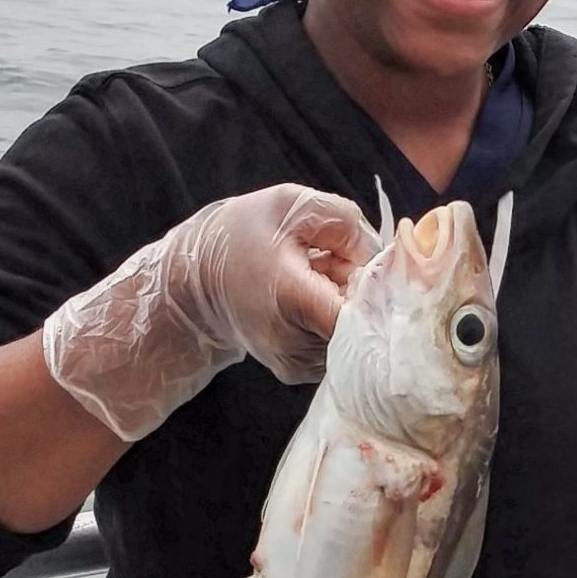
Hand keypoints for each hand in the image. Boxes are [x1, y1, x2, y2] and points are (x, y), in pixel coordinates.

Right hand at [42, 185, 375, 440]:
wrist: (196, 281)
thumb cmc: (241, 236)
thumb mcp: (290, 204)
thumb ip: (344, 221)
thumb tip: (380, 254)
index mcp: (294, 298)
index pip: (363, 312)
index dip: (380, 287)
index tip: (373, 262)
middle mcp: (296, 343)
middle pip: (362, 323)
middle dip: (363, 289)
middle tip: (335, 259)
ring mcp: (297, 364)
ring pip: (353, 336)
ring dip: (348, 305)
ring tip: (318, 277)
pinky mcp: (297, 373)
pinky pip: (337, 346)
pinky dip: (335, 321)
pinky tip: (312, 298)